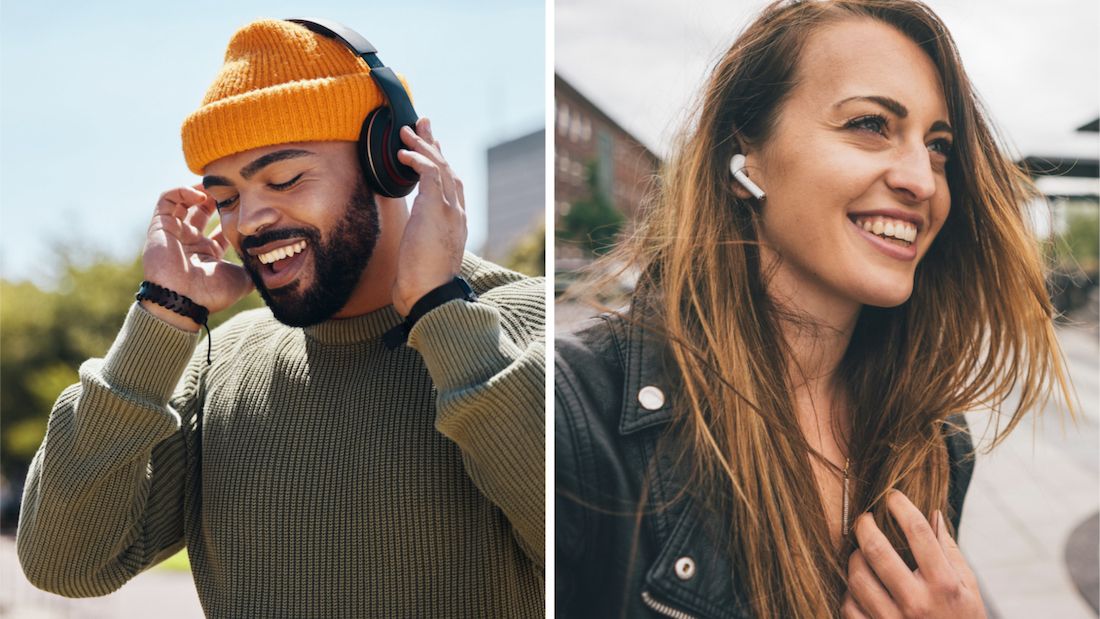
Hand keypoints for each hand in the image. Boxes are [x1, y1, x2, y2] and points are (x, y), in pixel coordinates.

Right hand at [141, 185, 252, 330]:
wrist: (183, 301)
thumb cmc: (212, 293)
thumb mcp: (244, 279)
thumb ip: (257, 267)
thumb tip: (275, 260)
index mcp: (210, 254)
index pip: (221, 227)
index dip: (233, 214)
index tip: (245, 204)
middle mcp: (192, 242)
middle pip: (202, 211)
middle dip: (216, 199)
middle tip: (230, 189)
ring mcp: (175, 233)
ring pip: (183, 201)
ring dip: (199, 191)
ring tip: (214, 187)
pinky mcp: (160, 226)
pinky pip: (166, 199)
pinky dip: (182, 191)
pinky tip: (199, 195)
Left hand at [392, 117, 466, 315]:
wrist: (430, 294)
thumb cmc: (422, 284)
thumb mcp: (421, 256)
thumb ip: (419, 239)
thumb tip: (409, 238)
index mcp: (456, 224)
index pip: (452, 186)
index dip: (440, 164)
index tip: (428, 149)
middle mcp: (457, 213)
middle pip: (448, 169)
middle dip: (433, 145)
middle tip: (421, 124)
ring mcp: (451, 210)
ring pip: (440, 166)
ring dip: (422, 145)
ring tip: (405, 130)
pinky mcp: (438, 209)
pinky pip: (430, 173)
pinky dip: (417, 159)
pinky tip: (402, 153)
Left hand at [842, 490, 985, 617]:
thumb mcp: (969, 590)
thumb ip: (950, 552)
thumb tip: (934, 514)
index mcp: (945, 585)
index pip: (918, 532)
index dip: (901, 506)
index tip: (892, 496)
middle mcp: (918, 602)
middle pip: (877, 550)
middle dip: (864, 526)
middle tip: (864, 519)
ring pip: (857, 577)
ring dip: (854, 559)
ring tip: (860, 554)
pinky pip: (849, 605)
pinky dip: (850, 592)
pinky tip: (859, 587)